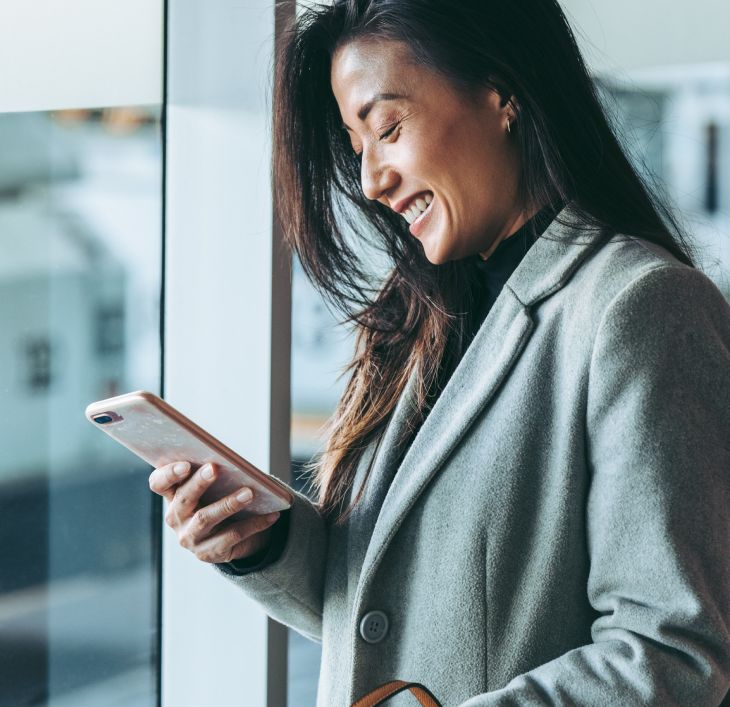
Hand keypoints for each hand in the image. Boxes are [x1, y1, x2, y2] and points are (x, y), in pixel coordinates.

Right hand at [148, 461, 280, 563]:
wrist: (232, 538)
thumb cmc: (221, 500)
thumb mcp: (214, 488)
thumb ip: (215, 475)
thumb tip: (234, 462)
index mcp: (173, 495)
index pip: (158, 483)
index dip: (168, 474)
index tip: (185, 464)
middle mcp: (176, 517)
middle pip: (184, 499)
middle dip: (199, 482)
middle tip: (215, 468)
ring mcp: (190, 537)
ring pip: (205, 518)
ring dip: (229, 503)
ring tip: (249, 492)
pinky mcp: (208, 553)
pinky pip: (232, 536)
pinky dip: (254, 524)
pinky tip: (270, 515)